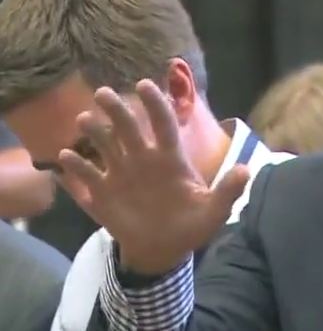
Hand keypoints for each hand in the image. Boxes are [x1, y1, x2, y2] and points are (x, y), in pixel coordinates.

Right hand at [57, 79, 249, 274]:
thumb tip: (246, 170)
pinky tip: (64, 159)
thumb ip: (227, 191)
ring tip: (84, 120)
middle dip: (117, 110)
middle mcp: (143, 160)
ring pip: (105, 146)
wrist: (164, 250)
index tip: (145, 84)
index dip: (155, 105)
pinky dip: (75, 169)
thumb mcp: (214, 211)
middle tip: (103, 93)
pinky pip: (86, 178)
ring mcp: (120, 176)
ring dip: (94, 133)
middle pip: (129, 128)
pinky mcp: (102, 195)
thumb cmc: (191, 225)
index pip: (163, 125)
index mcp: (170, 159)